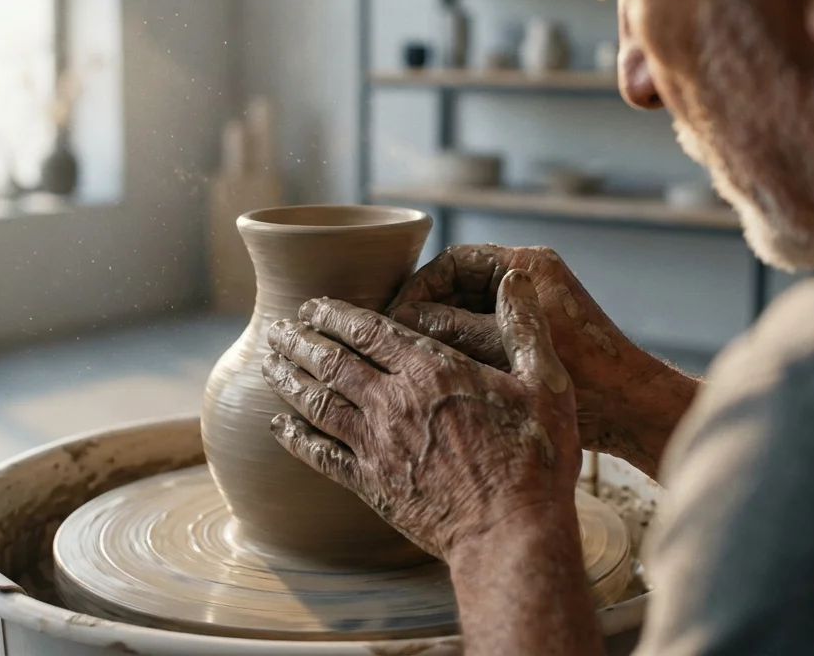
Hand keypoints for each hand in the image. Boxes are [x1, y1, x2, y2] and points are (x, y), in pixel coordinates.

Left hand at [262, 270, 581, 560]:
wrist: (511, 533)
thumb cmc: (535, 459)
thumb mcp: (546, 383)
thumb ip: (525, 327)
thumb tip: (516, 278)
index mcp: (432, 370)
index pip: (369, 329)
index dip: (336, 313)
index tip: (314, 304)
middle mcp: (394, 401)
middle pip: (332, 361)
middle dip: (300, 340)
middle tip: (277, 328)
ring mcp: (377, 444)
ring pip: (318, 402)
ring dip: (288, 379)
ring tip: (268, 363)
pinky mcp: (371, 484)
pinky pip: (320, 455)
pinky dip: (294, 437)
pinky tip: (277, 426)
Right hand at [388, 245, 698, 474]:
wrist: (636, 412)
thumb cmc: (585, 378)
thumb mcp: (506, 351)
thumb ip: (450, 330)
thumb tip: (399, 324)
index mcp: (529, 268)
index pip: (454, 262)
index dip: (420, 287)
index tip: (396, 318)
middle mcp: (530, 284)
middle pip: (458, 287)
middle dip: (425, 313)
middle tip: (393, 342)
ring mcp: (533, 315)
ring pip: (468, 316)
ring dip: (439, 338)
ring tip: (410, 365)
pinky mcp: (535, 345)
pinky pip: (484, 340)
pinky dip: (460, 356)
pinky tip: (438, 383)